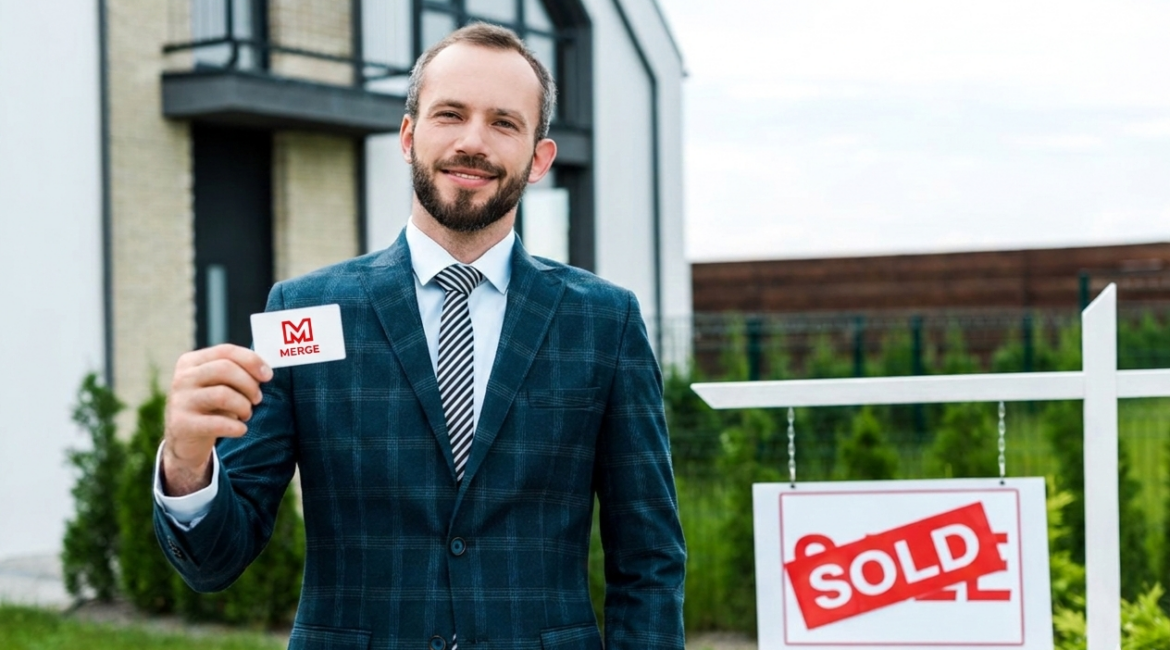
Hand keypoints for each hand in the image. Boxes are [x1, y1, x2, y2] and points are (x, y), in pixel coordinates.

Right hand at [161, 344, 272, 495]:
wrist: (185, 439)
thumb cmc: (210, 407)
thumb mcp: (218, 385)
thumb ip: (236, 372)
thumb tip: (265, 372)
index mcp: (192, 361)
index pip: (226, 351)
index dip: (252, 361)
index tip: (268, 376)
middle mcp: (183, 378)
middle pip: (225, 369)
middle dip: (249, 384)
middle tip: (257, 399)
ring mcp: (181, 400)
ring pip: (222, 395)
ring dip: (244, 406)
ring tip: (246, 414)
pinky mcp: (182, 424)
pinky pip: (218, 423)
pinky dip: (236, 427)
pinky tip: (241, 429)